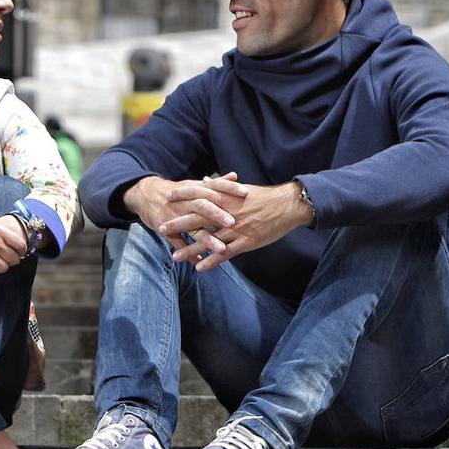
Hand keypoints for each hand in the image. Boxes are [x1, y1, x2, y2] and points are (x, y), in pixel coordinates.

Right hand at [123, 172, 247, 250]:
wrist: (145, 195)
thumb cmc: (176, 191)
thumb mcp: (194, 184)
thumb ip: (215, 183)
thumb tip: (235, 176)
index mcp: (194, 189)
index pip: (213, 185)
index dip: (228, 188)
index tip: (245, 192)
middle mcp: (185, 201)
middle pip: (202, 206)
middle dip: (217, 214)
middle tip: (233, 222)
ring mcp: (174, 215)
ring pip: (192, 228)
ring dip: (206, 239)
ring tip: (221, 249)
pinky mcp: (165, 228)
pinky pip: (177, 242)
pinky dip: (187, 253)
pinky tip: (199, 262)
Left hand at [165, 177, 310, 271]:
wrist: (287, 205)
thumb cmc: (265, 196)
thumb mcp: (242, 188)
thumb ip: (222, 186)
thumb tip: (206, 181)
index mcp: (226, 198)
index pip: (199, 197)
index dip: (182, 199)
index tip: (167, 199)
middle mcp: (227, 213)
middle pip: (197, 219)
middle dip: (178, 225)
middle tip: (160, 228)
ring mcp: (236, 229)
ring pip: (209, 240)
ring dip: (190, 248)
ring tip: (175, 256)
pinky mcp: (246, 242)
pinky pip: (225, 254)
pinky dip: (211, 260)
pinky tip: (199, 267)